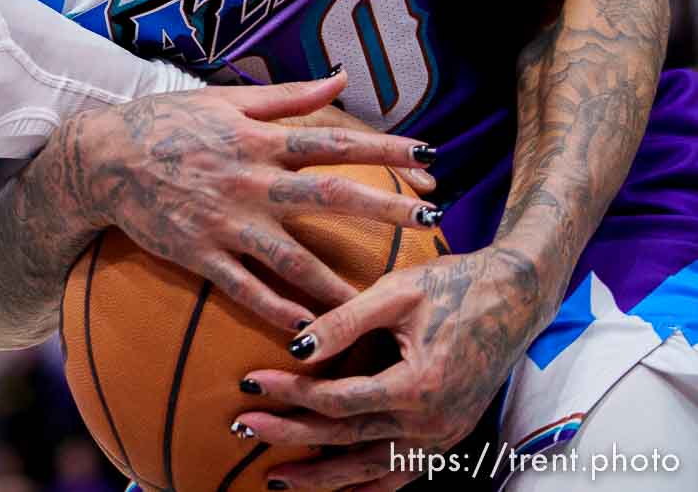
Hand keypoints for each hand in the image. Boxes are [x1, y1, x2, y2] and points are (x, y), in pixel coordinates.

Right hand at [62, 72, 440, 332]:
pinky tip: (310, 330)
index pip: (333, 141)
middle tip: (432, 220)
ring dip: (338, 279)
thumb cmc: (165, 123)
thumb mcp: (225, 99)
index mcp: (257, 139)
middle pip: (327, 194)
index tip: (430, 157)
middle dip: (384, 207)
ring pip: (291, 255)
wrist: (102, 159)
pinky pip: (245, 288)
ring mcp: (224, 220)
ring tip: (381, 300)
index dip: (385, 148)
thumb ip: (288, 96)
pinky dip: (278, 309)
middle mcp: (248, 179)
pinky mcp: (199, 253)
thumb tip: (342, 77)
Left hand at [234, 245, 542, 489]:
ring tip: (277, 478)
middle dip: (289, 435)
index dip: (289, 394)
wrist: (515, 298)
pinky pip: (403, 474)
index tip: (248, 383)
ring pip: (373, 470)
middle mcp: (434, 422)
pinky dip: (367, 486)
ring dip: (323, 478)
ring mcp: (444, 436)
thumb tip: (294, 346)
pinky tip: (337, 489)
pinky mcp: (450, 437)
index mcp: (420, 385)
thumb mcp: (395, 293)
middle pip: (347, 439)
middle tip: (241, 427)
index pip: (338, 401)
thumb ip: (343, 322)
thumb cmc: (454, 285)